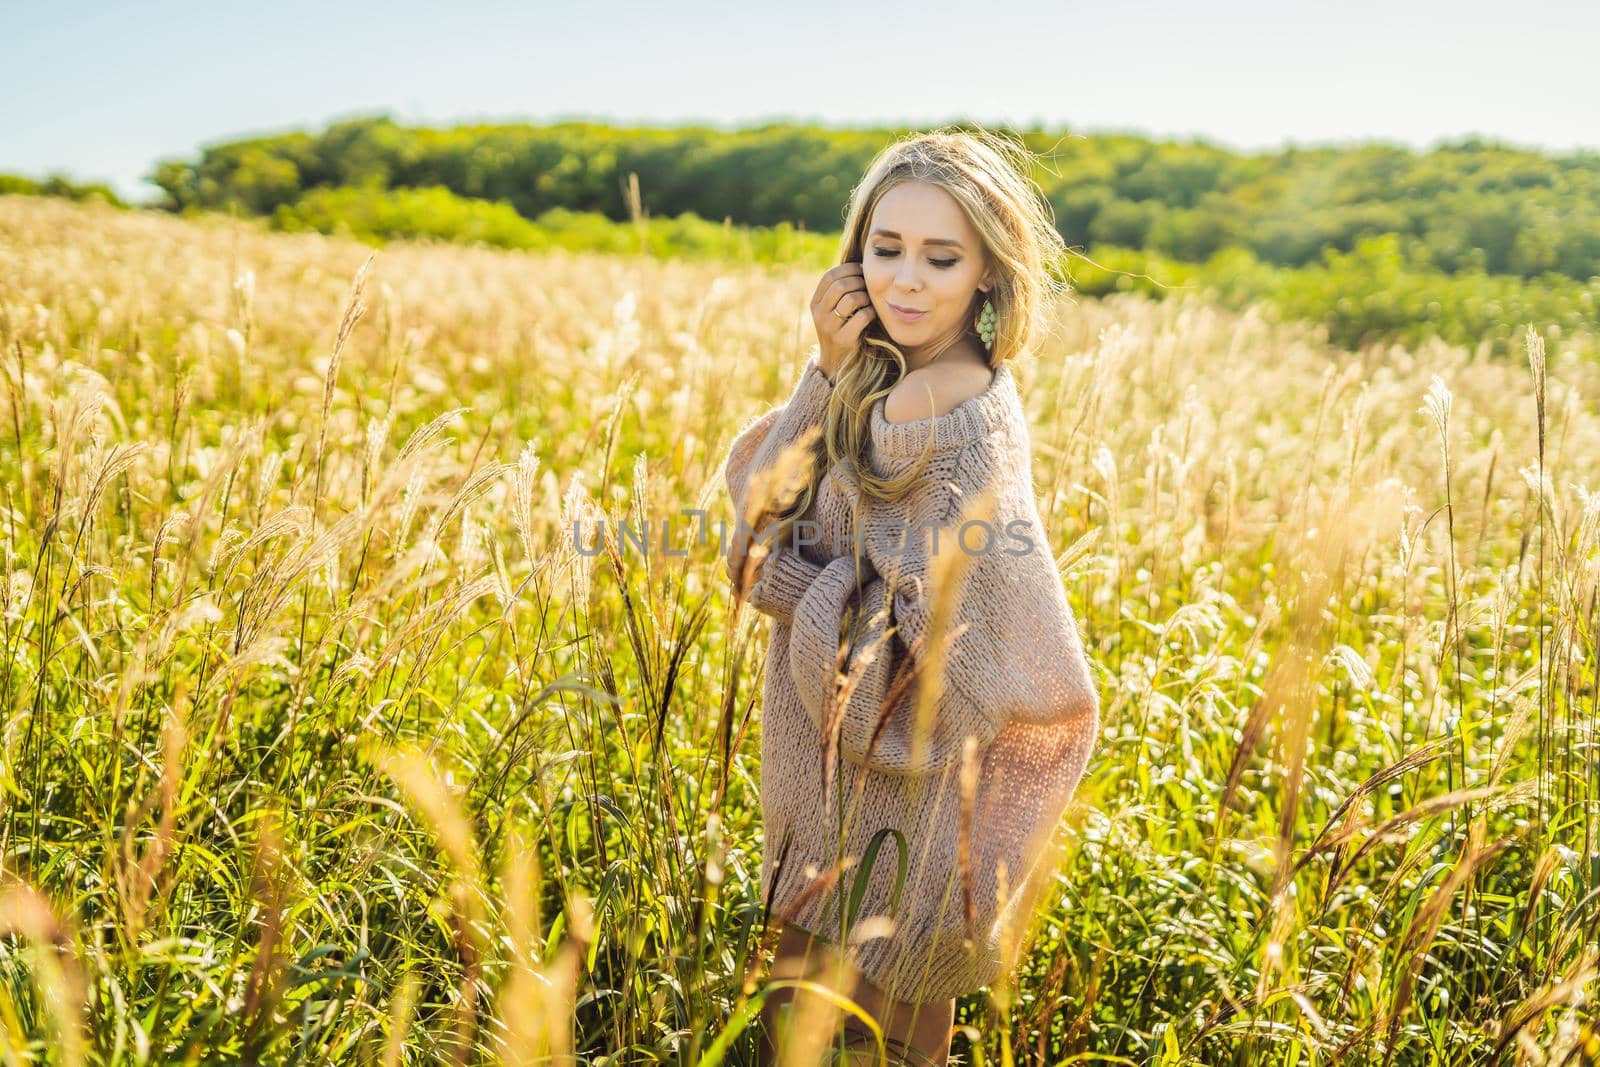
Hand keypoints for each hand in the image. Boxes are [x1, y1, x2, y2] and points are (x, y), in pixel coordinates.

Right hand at [809, 262, 875, 379]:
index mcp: (815, 304)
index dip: (847, 269)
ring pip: (851, 299)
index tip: (861, 270)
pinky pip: (862, 316)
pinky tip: (871, 315)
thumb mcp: (831, 311)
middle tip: (868, 286)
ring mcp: (829, 328)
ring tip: (869, 301)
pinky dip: (870, 312)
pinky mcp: (843, 339)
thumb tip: (858, 266)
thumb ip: (838, 292)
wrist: (835, 363)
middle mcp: (819, 314)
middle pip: (840, 285)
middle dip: (859, 281)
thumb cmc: (840, 330)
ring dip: (865, 297)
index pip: (829, 277)